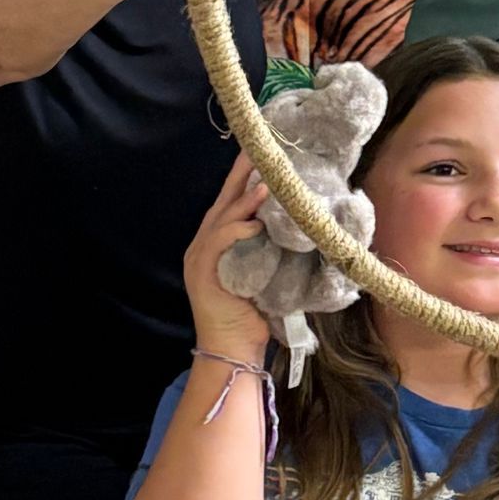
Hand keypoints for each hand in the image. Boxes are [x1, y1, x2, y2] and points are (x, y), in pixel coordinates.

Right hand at [183, 152, 272, 362]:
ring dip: (243, 199)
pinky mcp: (202, 272)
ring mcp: (199, 258)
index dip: (245, 180)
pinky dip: (236, 229)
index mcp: (217, 244)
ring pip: (221, 217)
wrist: (234, 349)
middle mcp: (203, 245)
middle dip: (240, 175)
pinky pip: (218, 242)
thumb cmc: (255, 314)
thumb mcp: (266, 273)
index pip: (230, 203)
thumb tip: (298, 223)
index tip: (263, 157)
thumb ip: (272, 247)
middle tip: (259, 150)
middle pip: (223, 201)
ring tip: (265, 181)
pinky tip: (254, 223)